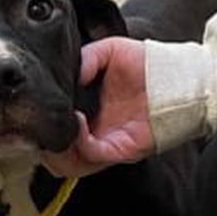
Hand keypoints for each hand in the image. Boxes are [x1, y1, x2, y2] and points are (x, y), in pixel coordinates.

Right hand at [42, 37, 153, 177]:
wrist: (180, 76)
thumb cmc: (147, 65)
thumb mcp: (110, 51)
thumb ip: (85, 58)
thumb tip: (67, 76)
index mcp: (88, 113)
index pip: (55, 131)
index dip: (40, 126)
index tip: (36, 110)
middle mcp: (94, 133)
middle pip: (56, 156)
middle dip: (44, 144)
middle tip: (41, 124)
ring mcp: (106, 143)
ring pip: (69, 164)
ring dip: (58, 147)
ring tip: (61, 122)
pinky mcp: (121, 149)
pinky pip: (93, 155)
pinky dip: (80, 143)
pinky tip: (77, 122)